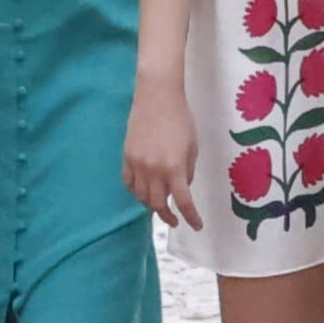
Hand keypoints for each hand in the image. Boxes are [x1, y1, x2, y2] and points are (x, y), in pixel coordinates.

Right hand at [123, 75, 201, 231]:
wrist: (157, 96)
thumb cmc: (180, 118)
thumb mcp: (192, 146)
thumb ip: (188, 170)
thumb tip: (182, 187)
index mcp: (175, 167)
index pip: (183, 202)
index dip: (191, 217)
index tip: (196, 226)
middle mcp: (154, 170)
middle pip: (158, 204)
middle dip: (167, 216)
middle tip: (175, 220)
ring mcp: (138, 164)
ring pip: (141, 197)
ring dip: (151, 205)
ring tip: (160, 206)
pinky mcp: (127, 157)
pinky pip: (129, 183)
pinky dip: (136, 192)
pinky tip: (143, 192)